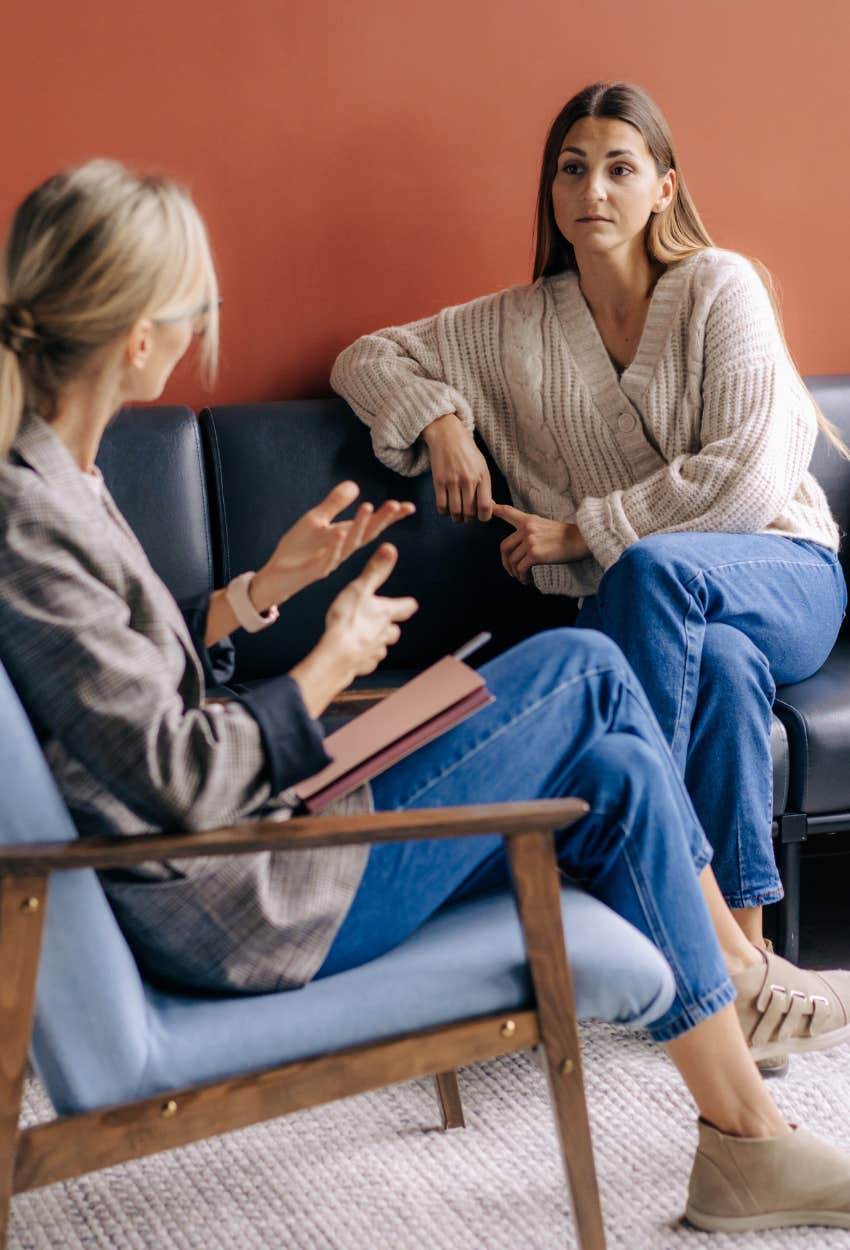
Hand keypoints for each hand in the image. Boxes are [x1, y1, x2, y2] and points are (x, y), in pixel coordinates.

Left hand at [250, 482, 414, 610]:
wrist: (277, 574)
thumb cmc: (298, 549)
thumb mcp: (316, 520)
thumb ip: (335, 503)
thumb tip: (355, 485)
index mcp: (345, 537)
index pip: (372, 525)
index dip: (390, 517)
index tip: (409, 507)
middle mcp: (342, 549)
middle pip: (366, 534)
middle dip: (381, 519)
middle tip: (396, 504)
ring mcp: (330, 560)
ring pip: (349, 543)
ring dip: (360, 526)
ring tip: (369, 507)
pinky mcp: (314, 569)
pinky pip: (326, 557)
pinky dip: (334, 546)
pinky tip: (340, 532)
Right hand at [323, 544, 418, 679]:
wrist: (337, 656)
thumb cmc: (347, 621)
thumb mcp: (359, 589)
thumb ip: (375, 570)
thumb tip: (390, 549)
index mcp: (386, 614)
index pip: (406, 607)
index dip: (406, 604)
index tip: (409, 603)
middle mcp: (384, 634)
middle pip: (394, 631)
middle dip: (390, 626)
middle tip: (383, 621)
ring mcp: (375, 652)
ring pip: (381, 648)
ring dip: (377, 643)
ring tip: (364, 638)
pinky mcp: (363, 666)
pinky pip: (367, 662)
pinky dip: (363, 658)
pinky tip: (354, 654)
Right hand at [421, 413, 492, 521]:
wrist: (448, 435)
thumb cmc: (467, 452)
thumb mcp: (482, 466)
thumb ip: (485, 487)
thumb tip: (487, 509)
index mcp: (482, 476)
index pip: (485, 507)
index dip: (484, 518)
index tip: (480, 517)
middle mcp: (468, 479)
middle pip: (469, 512)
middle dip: (469, 520)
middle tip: (468, 518)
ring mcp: (452, 481)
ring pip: (455, 511)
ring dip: (456, 518)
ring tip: (457, 515)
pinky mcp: (439, 481)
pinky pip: (441, 505)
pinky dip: (444, 512)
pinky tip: (446, 509)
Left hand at [492, 503, 589, 583]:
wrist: (583, 540)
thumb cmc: (568, 537)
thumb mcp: (546, 526)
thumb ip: (531, 531)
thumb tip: (521, 548)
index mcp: (529, 520)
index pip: (508, 512)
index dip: (495, 510)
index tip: (489, 508)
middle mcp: (527, 529)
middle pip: (504, 547)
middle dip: (505, 562)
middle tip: (512, 571)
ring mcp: (530, 541)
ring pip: (512, 561)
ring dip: (515, 573)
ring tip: (523, 577)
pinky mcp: (535, 554)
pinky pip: (521, 569)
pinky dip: (522, 577)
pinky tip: (527, 580)